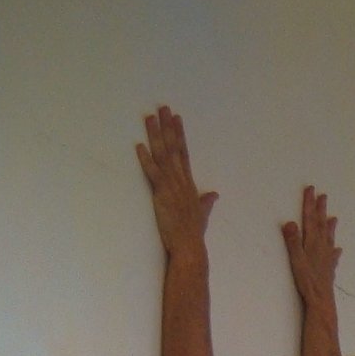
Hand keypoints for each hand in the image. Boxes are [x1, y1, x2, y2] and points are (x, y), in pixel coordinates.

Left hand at [136, 106, 216, 257]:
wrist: (189, 247)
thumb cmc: (194, 234)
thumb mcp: (202, 214)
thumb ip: (207, 202)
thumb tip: (215, 194)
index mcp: (189, 184)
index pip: (184, 154)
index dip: (180, 135)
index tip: (177, 119)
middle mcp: (181, 181)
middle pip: (174, 148)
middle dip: (168, 127)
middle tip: (163, 108)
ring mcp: (172, 186)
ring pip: (163, 156)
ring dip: (156, 135)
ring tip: (150, 118)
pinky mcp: (162, 194)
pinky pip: (152, 173)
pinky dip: (145, 159)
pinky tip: (139, 146)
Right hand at [282, 186, 341, 305]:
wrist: (321, 299)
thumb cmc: (307, 280)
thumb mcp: (296, 259)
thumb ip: (293, 241)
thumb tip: (290, 222)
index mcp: (312, 242)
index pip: (310, 218)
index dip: (309, 204)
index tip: (311, 189)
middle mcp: (322, 247)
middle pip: (321, 224)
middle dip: (321, 210)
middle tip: (323, 196)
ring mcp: (327, 258)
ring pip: (329, 238)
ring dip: (330, 227)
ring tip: (334, 218)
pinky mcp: (329, 269)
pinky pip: (333, 256)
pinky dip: (335, 251)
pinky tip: (338, 250)